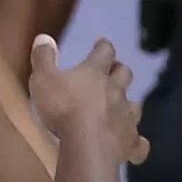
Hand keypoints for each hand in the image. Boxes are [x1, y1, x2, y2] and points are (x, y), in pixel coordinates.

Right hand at [27, 34, 146, 164]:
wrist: (87, 144)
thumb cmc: (63, 108)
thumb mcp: (43, 79)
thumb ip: (43, 58)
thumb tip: (44, 37)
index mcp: (95, 73)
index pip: (104, 52)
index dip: (103, 47)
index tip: (100, 44)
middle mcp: (116, 91)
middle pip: (124, 74)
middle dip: (118, 71)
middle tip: (111, 73)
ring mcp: (126, 117)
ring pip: (134, 105)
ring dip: (127, 104)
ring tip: (118, 108)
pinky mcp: (131, 142)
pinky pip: (139, 142)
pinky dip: (136, 142)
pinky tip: (133, 145)